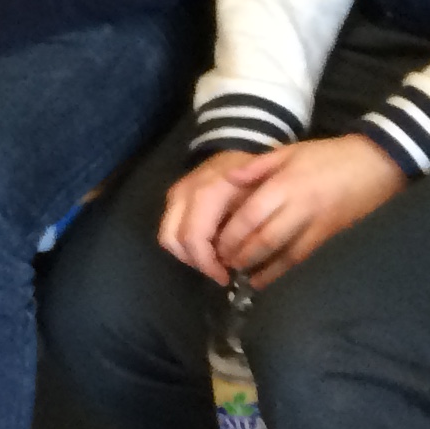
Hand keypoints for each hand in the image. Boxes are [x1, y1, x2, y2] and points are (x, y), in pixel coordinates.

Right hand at [155, 147, 267, 281]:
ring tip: (214, 261)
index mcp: (206, 192)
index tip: (226, 277)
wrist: (241, 151)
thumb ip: (246, 228)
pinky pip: (170, 229)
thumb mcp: (262, 200)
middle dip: (196, 262)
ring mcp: (175, 194)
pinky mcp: (173, 197)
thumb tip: (231, 259)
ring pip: (167, 236)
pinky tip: (209, 247)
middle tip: (219, 272)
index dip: (207, 263)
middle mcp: (183, 192)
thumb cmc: (256, 179)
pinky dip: (186, 244)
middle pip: (173, 239)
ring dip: (189, 255)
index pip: (194, 236)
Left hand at [208, 136, 405, 283]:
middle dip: (243, 255)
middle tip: (225, 263)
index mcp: (286, 184)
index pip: (252, 214)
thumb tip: (228, 178)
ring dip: (263, 268)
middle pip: (266, 239)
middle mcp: (301, 208)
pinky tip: (272, 277)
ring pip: (287, 254)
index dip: (232, 234)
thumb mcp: (291, 151)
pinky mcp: (332, 237)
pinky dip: (286, 270)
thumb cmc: (329, 155)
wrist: (377, 164)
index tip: (217, 244)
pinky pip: (306, 258)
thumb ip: (258, 166)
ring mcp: (319, 225)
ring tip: (245, 277)